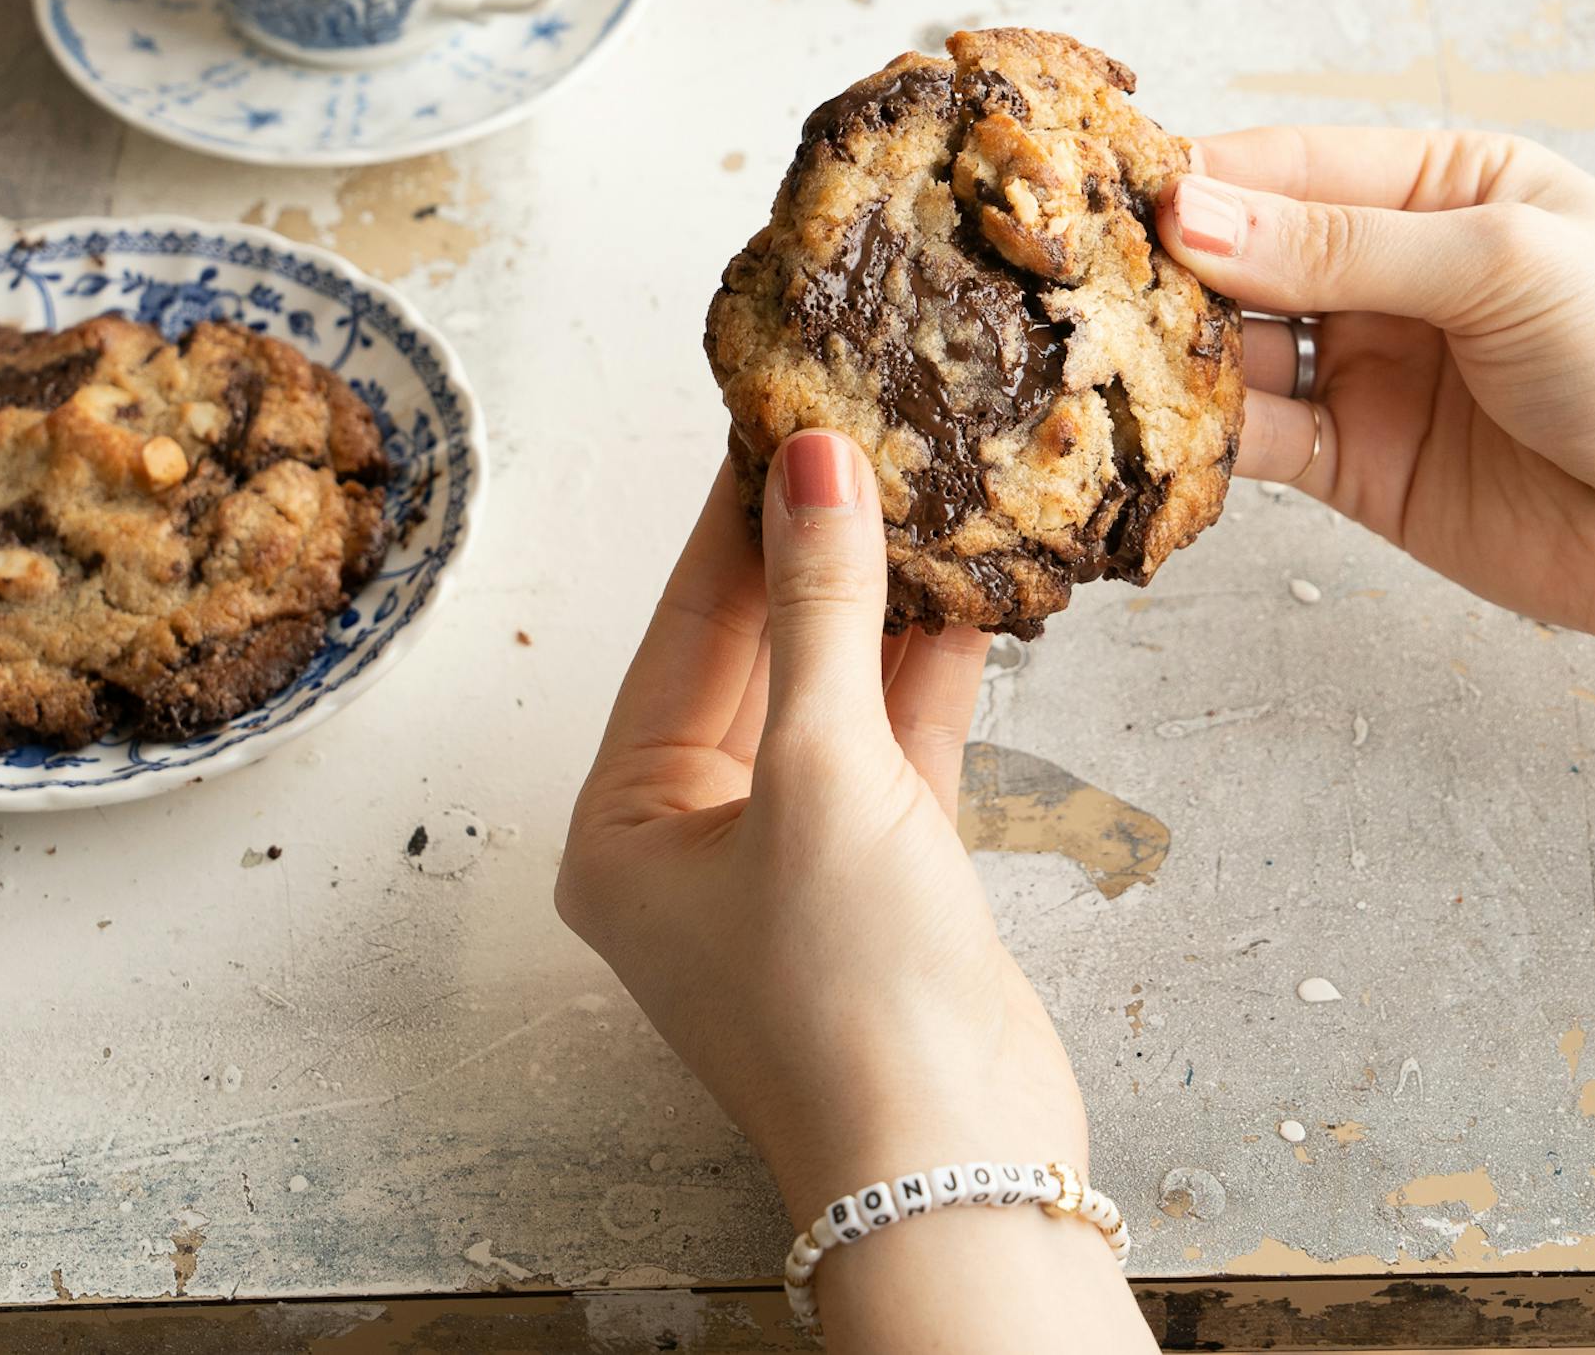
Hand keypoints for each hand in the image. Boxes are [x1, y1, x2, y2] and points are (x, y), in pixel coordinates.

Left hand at [555, 431, 1086, 1224]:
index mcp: (624, 826)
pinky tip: (970, 586)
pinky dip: (931, 671)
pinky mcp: (883, 879)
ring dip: (881, 601)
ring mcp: (792, 860)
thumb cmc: (849, 1003)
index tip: (777, 418)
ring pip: (834, 693)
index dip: (735, 521)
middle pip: (756, 656)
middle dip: (812, 553)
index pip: (681, 632)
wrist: (959, 1177)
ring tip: (922, 483)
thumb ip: (821, 608)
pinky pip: (896, 743)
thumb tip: (807, 460)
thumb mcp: (822, 774)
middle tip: (859, 433)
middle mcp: (694, 840)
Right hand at [1157, 125, 1594, 661]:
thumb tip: (1195, 215)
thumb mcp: (1502, 261)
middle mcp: (1395, 272)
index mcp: (1440, 186)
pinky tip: (1164, 424)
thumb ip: (1341, 245)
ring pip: (1240, 346)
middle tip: (1079, 273)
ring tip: (1104, 349)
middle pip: (1247, 253)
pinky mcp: (1360, 465)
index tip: (1112, 193)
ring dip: (1175, 349)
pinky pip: (1259, 438)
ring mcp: (1374, 368)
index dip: (1198, 178)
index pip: (1288, 166)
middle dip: (1167, 263)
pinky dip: (1206, 434)